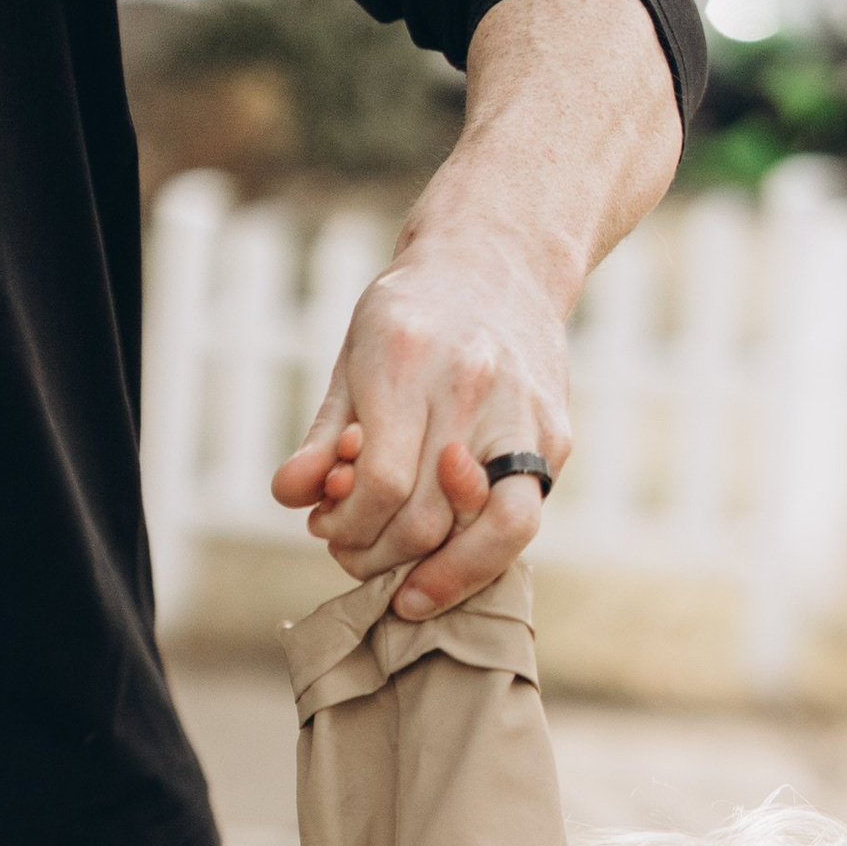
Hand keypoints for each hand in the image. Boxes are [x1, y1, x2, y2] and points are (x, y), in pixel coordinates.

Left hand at [273, 230, 572, 623]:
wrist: (497, 260)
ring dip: (440, 575)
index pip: (380, 483)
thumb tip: (290, 496)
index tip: (327, 531)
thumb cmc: (413, 317)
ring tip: (406, 585)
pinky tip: (450, 560)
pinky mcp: (556, 437)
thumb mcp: (354, 359)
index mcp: (407, 360)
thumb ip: (324, 436)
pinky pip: (522, 519)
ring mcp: (523, 413)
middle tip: (355, 557)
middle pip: (428, 516)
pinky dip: (483, 555)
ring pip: (493, 533)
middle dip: (381, 556)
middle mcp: (471, 386)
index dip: (348, 526)